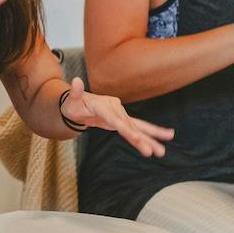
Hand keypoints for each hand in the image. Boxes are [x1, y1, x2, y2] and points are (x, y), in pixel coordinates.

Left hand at [58, 78, 172, 157]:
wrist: (79, 104)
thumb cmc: (73, 105)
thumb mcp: (71, 100)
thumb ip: (74, 93)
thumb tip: (75, 80)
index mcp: (103, 105)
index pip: (114, 119)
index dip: (124, 127)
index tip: (135, 137)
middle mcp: (115, 108)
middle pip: (129, 125)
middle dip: (141, 138)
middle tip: (152, 151)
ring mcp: (121, 113)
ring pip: (137, 128)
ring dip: (150, 140)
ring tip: (161, 152)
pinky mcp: (123, 120)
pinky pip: (138, 128)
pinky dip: (150, 135)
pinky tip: (162, 140)